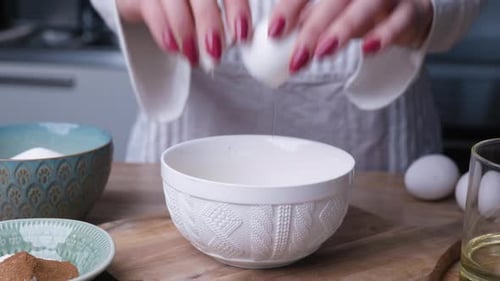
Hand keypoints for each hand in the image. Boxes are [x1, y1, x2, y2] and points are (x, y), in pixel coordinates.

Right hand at [117, 0, 251, 65]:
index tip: (241, 34)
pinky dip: (163, 30)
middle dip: (210, 24)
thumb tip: (236, 42)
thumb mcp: (203, 12)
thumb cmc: (182, 7)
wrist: (145, 3)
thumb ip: (220, 21)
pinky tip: (172, 46)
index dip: (237, 9)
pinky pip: (151, 7)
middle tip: (214, 52)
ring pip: (175, 0)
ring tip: (192, 55)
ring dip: (186, 32)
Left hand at [267, 0, 432, 72]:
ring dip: (343, 29)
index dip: (290, 7)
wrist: (407, 12)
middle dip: (313, 27)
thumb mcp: (331, 11)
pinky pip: (399, 21)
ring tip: (323, 52)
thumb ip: (308, 20)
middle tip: (297, 57)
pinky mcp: (411, 9)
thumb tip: (275, 37)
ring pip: (366, 6)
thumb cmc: (359, 9)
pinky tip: (367, 50)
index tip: (275, 31)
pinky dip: (384, 35)